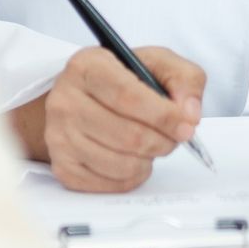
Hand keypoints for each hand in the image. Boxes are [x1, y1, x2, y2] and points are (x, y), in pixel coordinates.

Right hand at [22, 46, 205, 192]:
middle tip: (174, 137)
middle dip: (163, 141)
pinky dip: (133, 176)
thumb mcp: (157, 63)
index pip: (128, 96)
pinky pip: (110, 184)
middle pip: (128, 135)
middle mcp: (65, 100)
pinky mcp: (62, 166)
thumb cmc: (122, 80)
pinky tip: (134, 158)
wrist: (82, 98)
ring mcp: (59, 136)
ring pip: (121, 164)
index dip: (163, 115)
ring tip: (152, 145)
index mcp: (87, 66)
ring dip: (149, 159)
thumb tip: (189, 114)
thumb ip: (184, 79)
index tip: (186, 126)